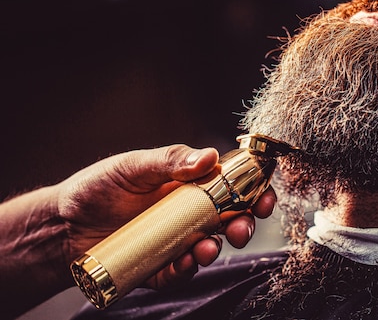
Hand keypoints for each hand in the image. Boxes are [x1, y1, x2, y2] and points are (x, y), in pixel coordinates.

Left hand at [57, 144, 276, 289]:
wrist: (62, 225)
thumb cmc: (97, 188)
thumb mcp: (133, 166)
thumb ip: (171, 160)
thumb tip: (210, 156)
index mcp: (189, 184)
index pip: (231, 184)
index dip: (253, 189)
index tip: (265, 194)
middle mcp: (188, 212)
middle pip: (230, 218)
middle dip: (246, 223)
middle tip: (244, 225)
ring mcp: (176, 240)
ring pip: (211, 245)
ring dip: (219, 247)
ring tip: (210, 247)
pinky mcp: (159, 265)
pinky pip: (181, 270)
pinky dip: (187, 268)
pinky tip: (184, 261)